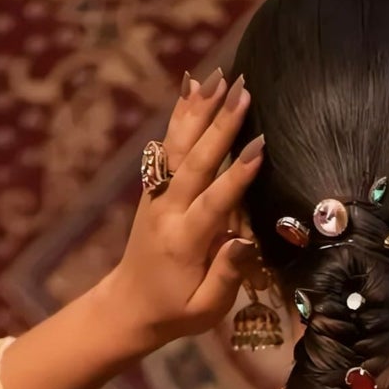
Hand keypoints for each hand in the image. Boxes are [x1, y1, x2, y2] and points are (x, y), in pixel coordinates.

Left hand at [101, 70, 264, 344]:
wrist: (128, 307)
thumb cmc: (175, 312)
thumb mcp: (204, 309)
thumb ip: (226, 275)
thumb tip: (244, 242)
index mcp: (184, 242)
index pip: (214, 201)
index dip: (238, 174)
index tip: (260, 144)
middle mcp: (167, 211)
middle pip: (196, 161)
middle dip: (220, 125)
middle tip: (243, 90)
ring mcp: (156, 196)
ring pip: (179, 145)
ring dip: (199, 109)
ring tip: (219, 76)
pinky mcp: (153, 189)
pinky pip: (167, 146)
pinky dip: (179, 115)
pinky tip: (191, 88)